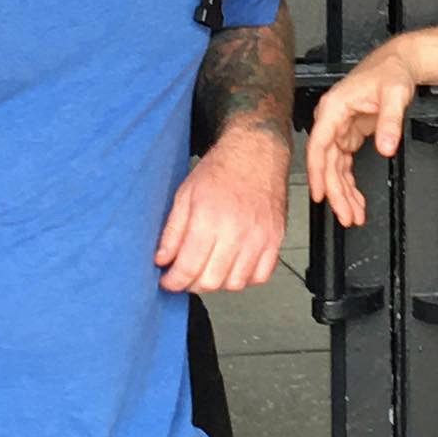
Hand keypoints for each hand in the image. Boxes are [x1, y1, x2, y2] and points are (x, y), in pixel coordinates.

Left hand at [156, 127, 288, 291]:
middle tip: (185, 274)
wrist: (256, 152)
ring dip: (217, 283)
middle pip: (210, 281)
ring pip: (235, 283)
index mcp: (208, 218)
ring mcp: (258, 237)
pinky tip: (233, 265)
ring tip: (209, 268)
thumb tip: (163, 259)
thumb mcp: (185, 194)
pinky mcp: (275, 239)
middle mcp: (235, 231)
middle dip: (191, 284)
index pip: (187, 268)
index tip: (168, 280)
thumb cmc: (221, 169)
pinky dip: (245, 278)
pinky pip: (260, 276)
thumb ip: (172, 231)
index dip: (173, 281)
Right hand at [305, 40, 422, 226]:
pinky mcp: (348, 134)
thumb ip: (390, 123)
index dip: (317, 173)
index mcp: (334, 108)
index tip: (319, 195)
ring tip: (353, 214)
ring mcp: (339, 128)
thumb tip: (386, 148)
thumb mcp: (395, 96)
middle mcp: (332, 119)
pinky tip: (355, 199)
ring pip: (335, 168)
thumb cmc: (391, 73)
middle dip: (336, 192)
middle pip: (328, 163)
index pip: (319, 146)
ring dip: (343, 192)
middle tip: (346, 215)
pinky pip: (344, 164)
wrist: (398, 64)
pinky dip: (349, 183)